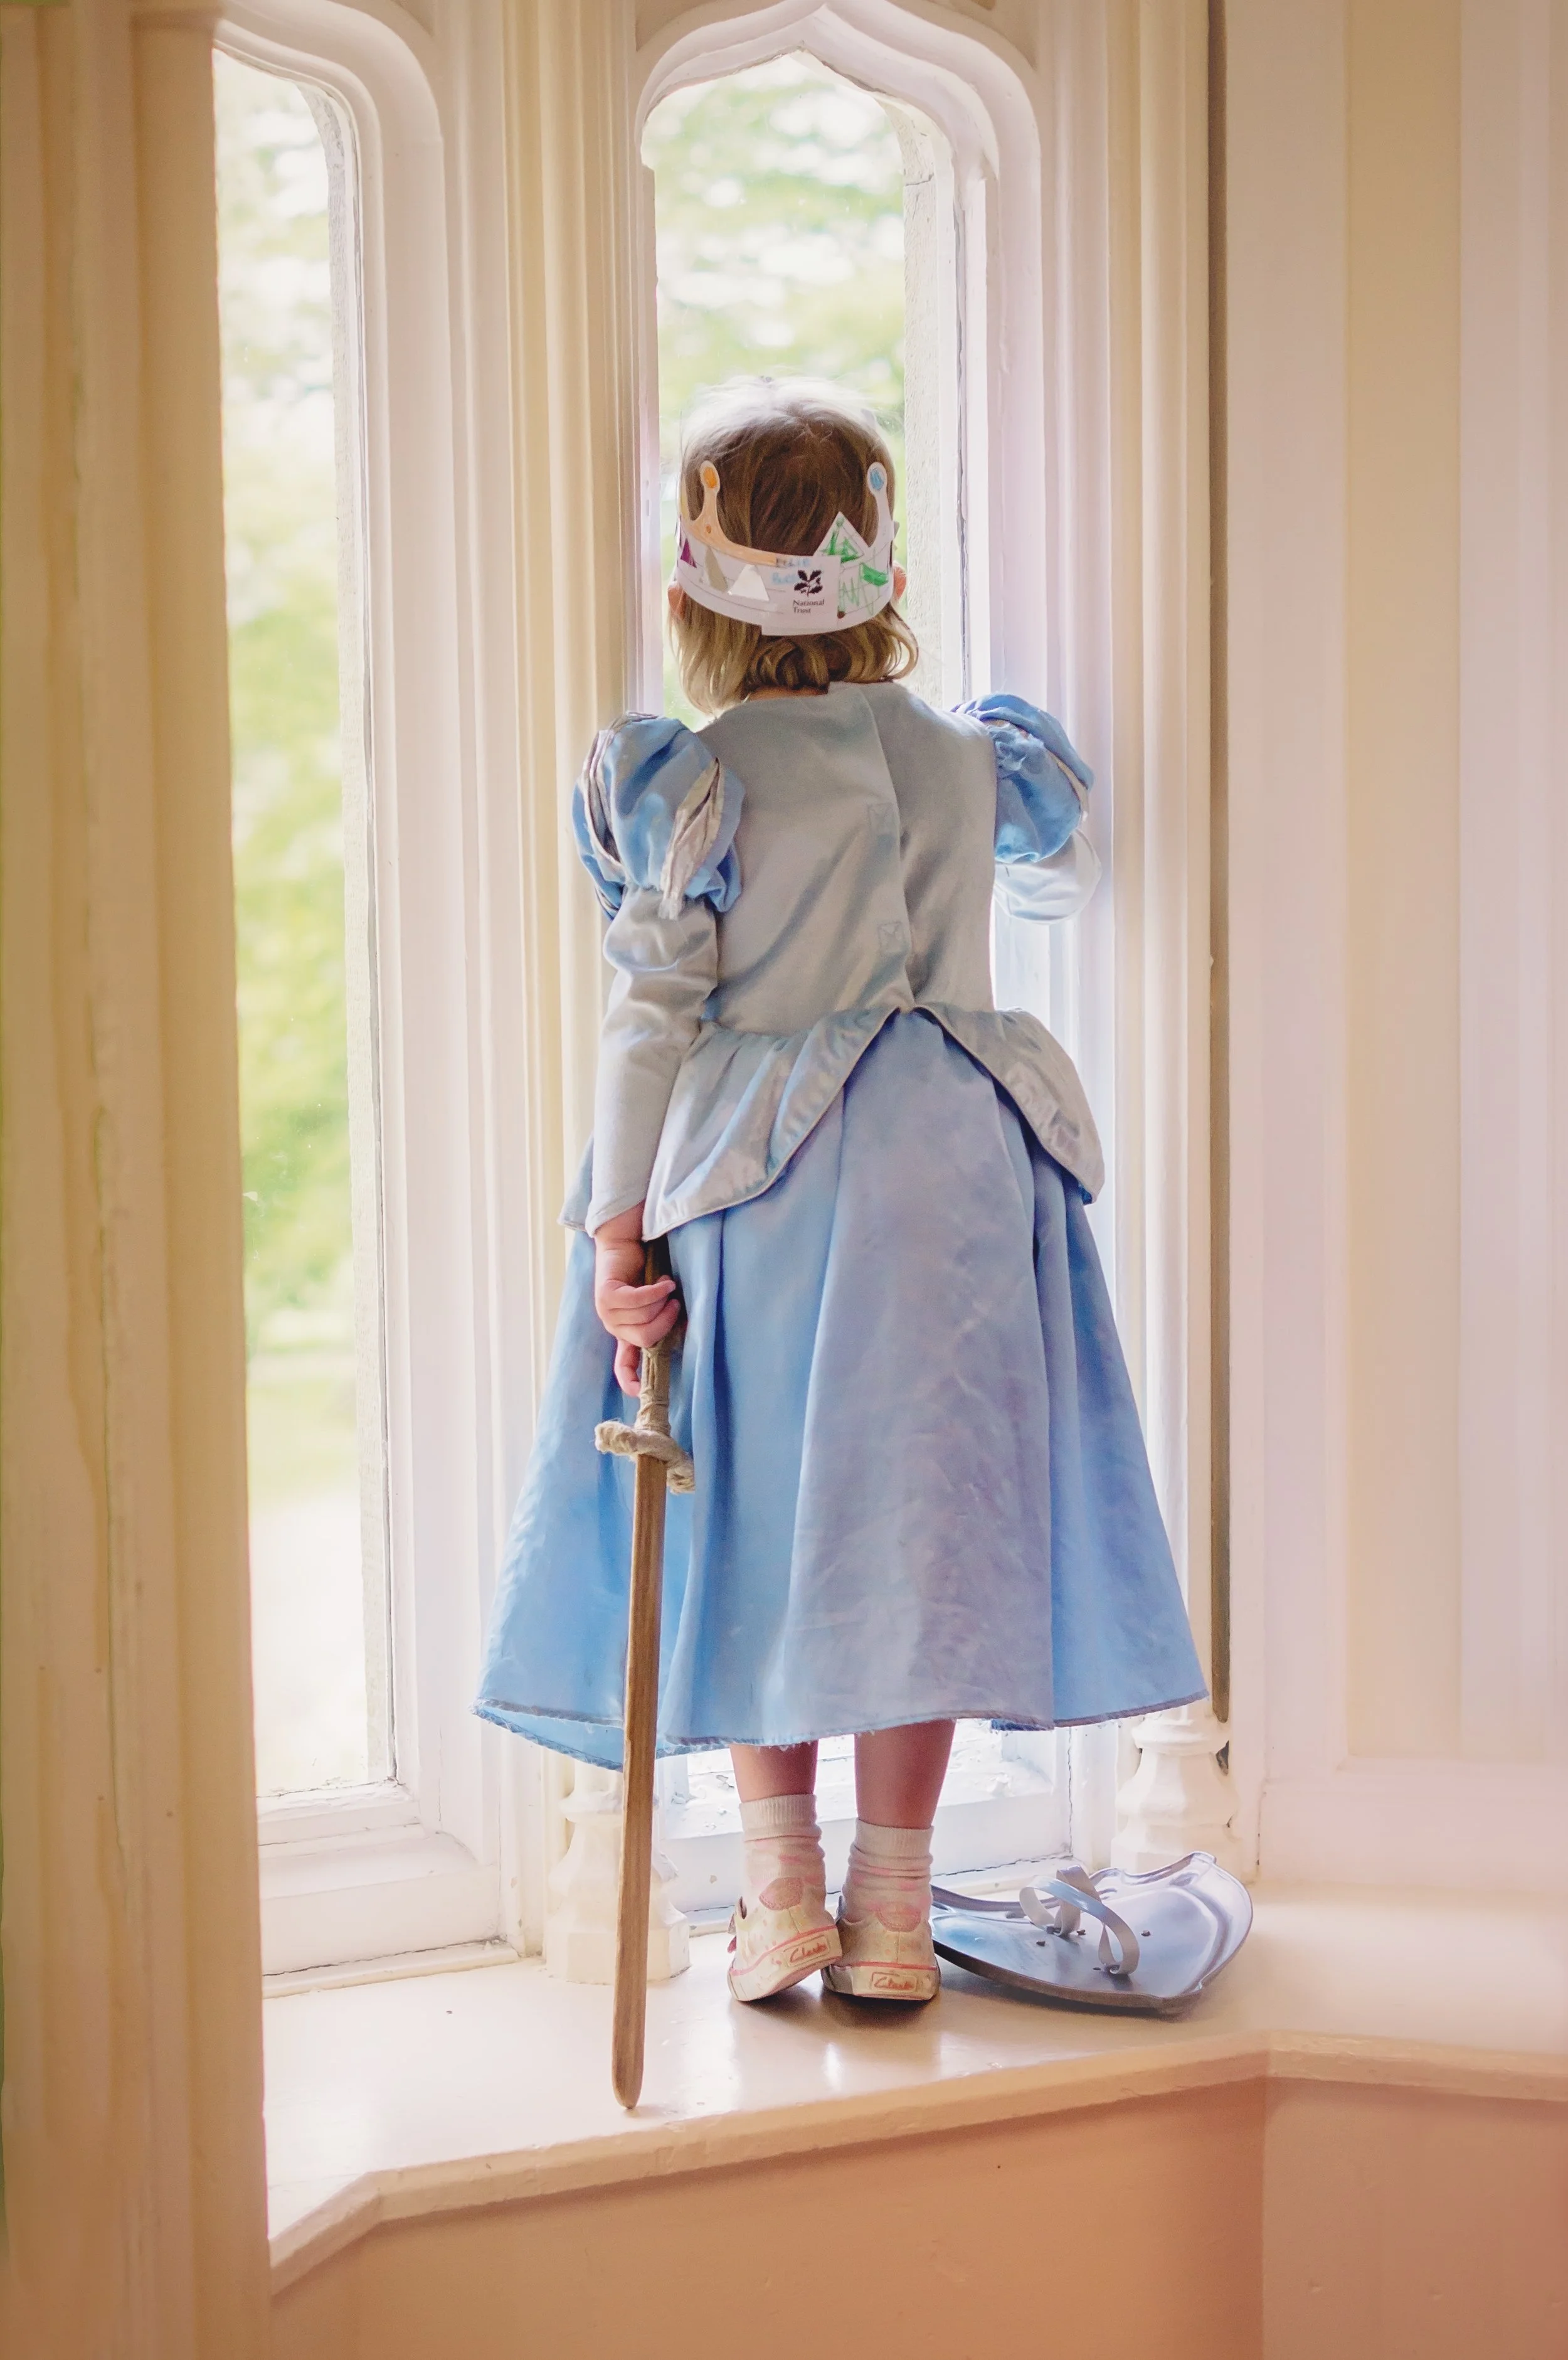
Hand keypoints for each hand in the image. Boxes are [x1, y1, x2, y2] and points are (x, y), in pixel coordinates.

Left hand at [591, 1204, 679, 1393]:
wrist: (623, 1242)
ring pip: (643, 1319)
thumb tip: (683, 1329)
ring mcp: (607, 1311)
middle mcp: (614, 1325)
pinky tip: (665, 1282)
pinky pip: (637, 1300)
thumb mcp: (657, 1301)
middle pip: (646, 1338)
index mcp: (624, 1331)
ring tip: (667, 1286)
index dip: (629, 1378)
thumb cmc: (645, 1271)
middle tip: (674, 1303)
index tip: (638, 1392)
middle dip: (665, 1320)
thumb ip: (664, 1317)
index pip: (623, 1362)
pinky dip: (656, 1291)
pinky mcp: (606, 1295)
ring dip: (662, 1301)